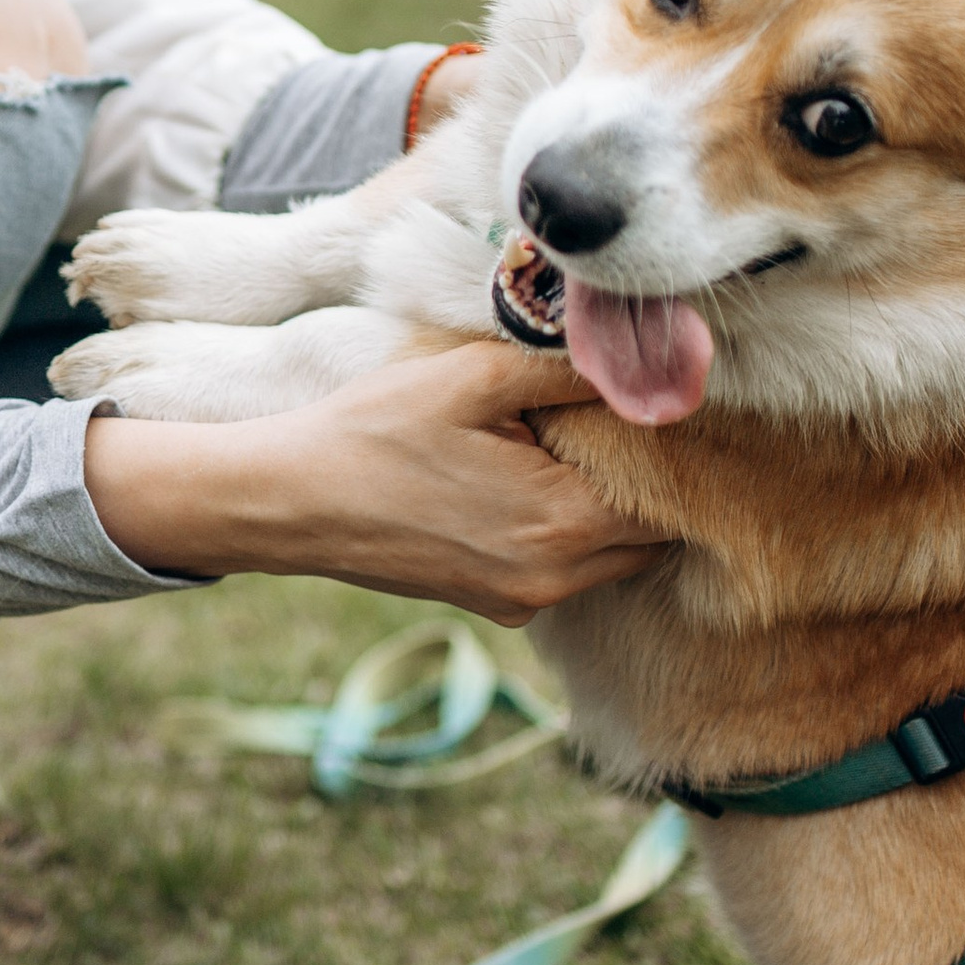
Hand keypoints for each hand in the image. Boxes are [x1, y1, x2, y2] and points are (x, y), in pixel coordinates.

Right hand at [81, 342, 672, 624]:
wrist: (290, 501)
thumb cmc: (374, 433)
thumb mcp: (473, 377)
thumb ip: (567, 372)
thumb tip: (640, 359)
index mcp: (563, 521)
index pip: (671, 496)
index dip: (673, 449)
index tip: (657, 403)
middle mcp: (555, 577)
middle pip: (650, 534)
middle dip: (647, 483)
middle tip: (620, 420)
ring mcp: (524, 600)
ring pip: (611, 556)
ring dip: (608, 509)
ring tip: (572, 448)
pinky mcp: (495, 606)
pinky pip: (565, 570)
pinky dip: (566, 532)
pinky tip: (527, 483)